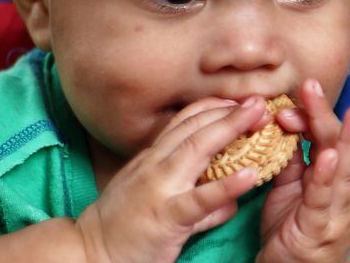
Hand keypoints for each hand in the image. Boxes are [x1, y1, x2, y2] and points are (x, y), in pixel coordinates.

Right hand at [75, 97, 268, 262]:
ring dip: (230, 129)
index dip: (214, 107)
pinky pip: (200, 199)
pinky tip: (251, 176)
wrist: (89, 253)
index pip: (184, 122)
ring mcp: (160, 188)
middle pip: (195, 127)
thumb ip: (194, 197)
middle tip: (259, 102)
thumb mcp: (155, 201)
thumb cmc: (122, 228)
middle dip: (228, 111)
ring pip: (196, 149)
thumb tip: (228, 203)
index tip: (239, 101)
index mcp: (152, 159)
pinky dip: (227, 186)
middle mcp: (155, 165)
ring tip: (259, 118)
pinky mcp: (167, 216)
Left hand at [255, 79, 349, 262]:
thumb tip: (284, 124)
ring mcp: (336, 210)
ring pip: (342, 168)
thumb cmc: (295, 231)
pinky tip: (327, 157)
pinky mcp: (320, 229)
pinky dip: (326, 176)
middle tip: (313, 83)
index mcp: (334, 178)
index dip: (313, 113)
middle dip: (328, 113)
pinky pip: (323, 199)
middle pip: (338, 145)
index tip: (296, 94)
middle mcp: (342, 190)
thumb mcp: (290, 189)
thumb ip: (292, 160)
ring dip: (343, 137)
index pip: (326, 137)